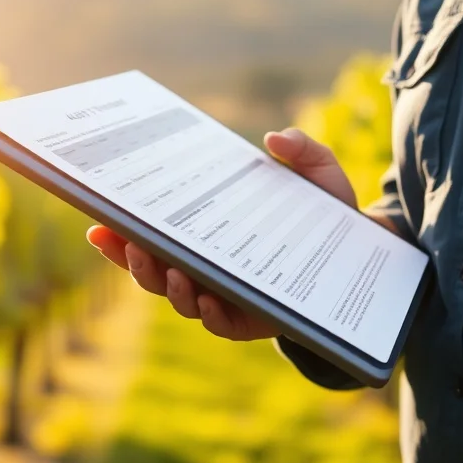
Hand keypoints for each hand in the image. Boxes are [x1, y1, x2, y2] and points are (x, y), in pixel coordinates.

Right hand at [87, 128, 396, 341]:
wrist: (365, 256)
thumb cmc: (329, 213)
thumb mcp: (320, 174)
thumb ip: (303, 151)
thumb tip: (275, 138)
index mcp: (208, 231)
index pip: (153, 235)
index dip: (121, 235)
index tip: (97, 224)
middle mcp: (208, 265)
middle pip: (154, 270)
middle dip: (132, 261)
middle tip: (126, 244)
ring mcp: (225, 295)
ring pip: (179, 298)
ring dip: (167, 286)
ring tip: (170, 272)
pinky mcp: (251, 319)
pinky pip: (219, 324)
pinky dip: (208, 312)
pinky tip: (206, 299)